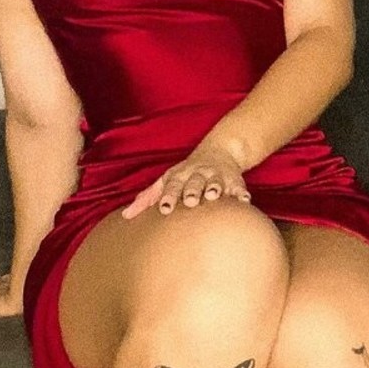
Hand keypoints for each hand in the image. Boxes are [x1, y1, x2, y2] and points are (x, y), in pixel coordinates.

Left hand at [121, 144, 251, 218]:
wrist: (220, 151)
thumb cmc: (186, 173)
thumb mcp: (166, 181)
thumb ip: (147, 198)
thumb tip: (125, 216)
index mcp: (180, 175)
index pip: (172, 186)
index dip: (169, 197)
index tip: (165, 209)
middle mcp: (198, 173)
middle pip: (194, 182)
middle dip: (192, 190)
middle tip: (190, 202)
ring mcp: (217, 175)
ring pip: (215, 181)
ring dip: (214, 188)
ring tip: (214, 196)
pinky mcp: (234, 179)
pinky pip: (239, 186)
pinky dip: (241, 193)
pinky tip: (243, 201)